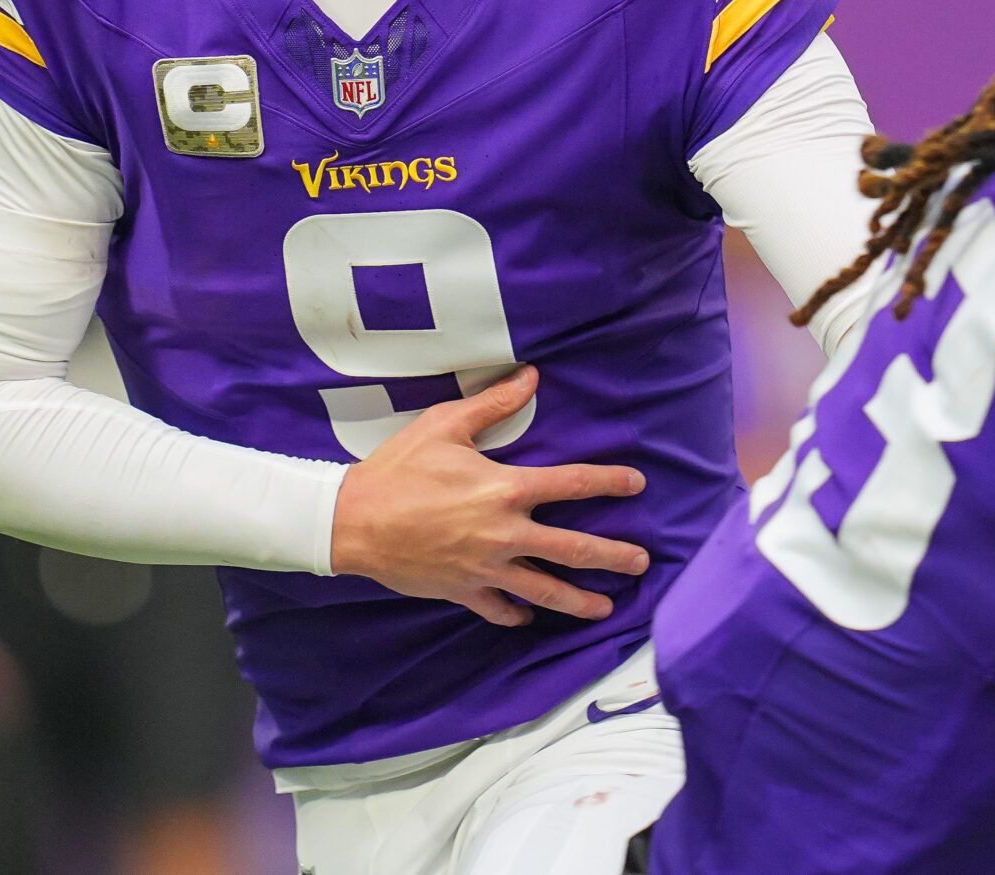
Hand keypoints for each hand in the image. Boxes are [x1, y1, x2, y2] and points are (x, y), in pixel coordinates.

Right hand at [327, 367, 649, 627]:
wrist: (352, 520)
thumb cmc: (399, 468)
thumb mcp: (445, 425)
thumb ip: (494, 403)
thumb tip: (531, 377)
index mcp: (505, 489)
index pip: (572, 484)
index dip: (610, 482)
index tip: (637, 484)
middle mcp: (504, 533)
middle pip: (573, 549)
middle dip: (613, 557)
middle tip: (641, 562)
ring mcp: (485, 568)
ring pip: (544, 592)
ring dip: (579, 602)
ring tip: (606, 609)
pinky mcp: (463, 590)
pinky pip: (499, 609)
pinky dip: (517, 615)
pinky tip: (529, 618)